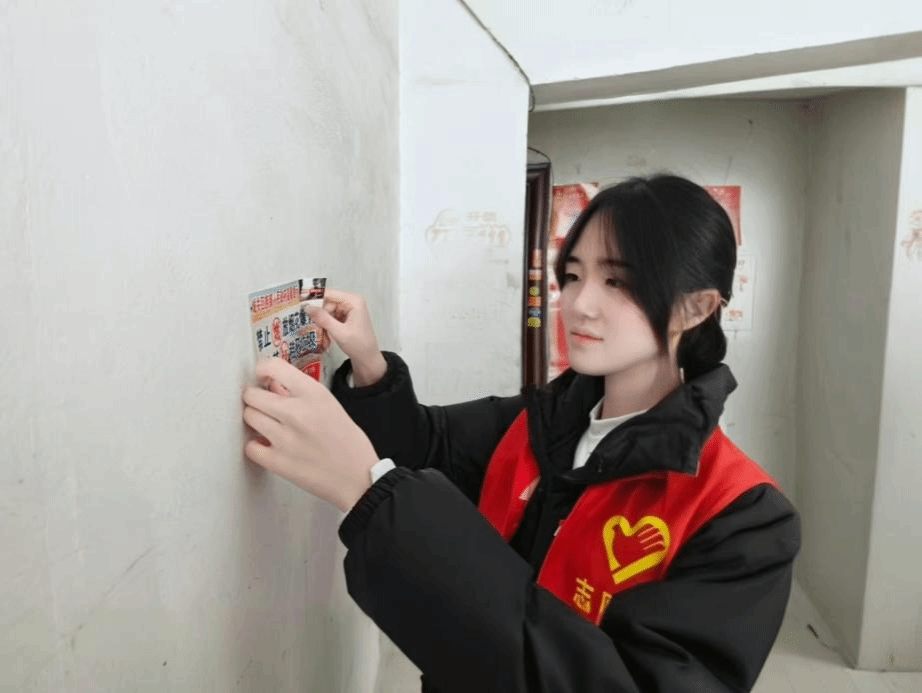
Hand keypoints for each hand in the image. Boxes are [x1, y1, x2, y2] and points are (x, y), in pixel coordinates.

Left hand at [242, 357, 378, 512]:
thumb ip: (301, 394)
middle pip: (252, 394)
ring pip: (249, 417)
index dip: (263, 370)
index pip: (272, 367)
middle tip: (262, 402)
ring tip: (268, 424)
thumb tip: (273, 386)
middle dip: (255, 396)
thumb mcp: (331, 405)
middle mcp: (296, 412)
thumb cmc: (348, 442)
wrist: (357, 477)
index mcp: (313, 394)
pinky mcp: (277, 462)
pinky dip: (256, 445)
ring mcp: (284, 438)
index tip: (263, 376)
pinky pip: (250, 446)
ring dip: (255, 419)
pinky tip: (267, 445)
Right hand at [305, 288, 381, 363]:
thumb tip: (308, 307)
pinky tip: (328, 338)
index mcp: (354, 301)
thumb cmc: (359, 345)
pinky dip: (327, 328)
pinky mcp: (345, 317)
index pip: (329, 294)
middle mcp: (351, 302)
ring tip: (324, 337)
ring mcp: (348, 310)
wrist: (367, 358)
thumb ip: (323, 319)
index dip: (314, 299)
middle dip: (320, 317)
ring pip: (326, 312)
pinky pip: (330, 318)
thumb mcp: (339, 332)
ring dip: (323, 325)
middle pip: (326, 304)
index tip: (301, 305)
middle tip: (315, 329)